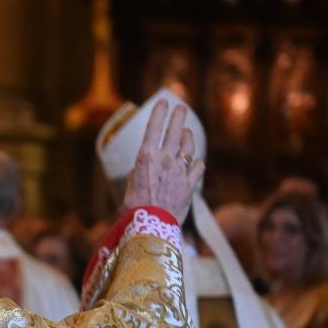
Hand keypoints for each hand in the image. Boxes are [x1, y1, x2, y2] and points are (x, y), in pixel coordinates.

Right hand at [121, 99, 205, 222]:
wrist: (151, 225)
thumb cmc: (133, 207)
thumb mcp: (130, 184)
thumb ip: (139, 171)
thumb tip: (143, 167)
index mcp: (146, 157)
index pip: (154, 128)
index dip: (160, 113)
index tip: (163, 102)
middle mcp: (165, 160)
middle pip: (175, 132)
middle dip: (178, 117)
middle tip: (182, 107)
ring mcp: (180, 171)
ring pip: (188, 147)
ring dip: (188, 138)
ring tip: (187, 133)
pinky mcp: (190, 185)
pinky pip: (197, 168)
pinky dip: (197, 163)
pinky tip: (197, 162)